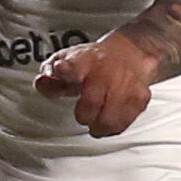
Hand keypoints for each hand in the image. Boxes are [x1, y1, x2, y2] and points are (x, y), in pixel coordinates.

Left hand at [36, 32, 156, 136]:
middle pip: (91, 102)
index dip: (66, 69)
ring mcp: (125, 84)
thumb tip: (41, 83)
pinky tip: (108, 120)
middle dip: (83, 114)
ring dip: (98, 125)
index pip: (75, 64)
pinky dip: (112, 127)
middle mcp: (106, 70)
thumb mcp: (67, 63)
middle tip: (82, 114)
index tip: (61, 70)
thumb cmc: (93, 62)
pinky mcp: (139, 97)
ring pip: (108, 118)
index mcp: (84, 60)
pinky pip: (122, 123)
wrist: (131, 53)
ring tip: (95, 120)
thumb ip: (50, 78)